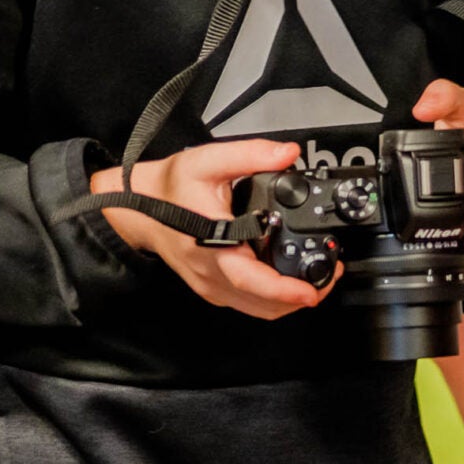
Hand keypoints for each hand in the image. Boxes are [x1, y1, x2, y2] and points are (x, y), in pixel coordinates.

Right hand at [90, 139, 331, 320]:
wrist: (135, 208)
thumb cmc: (168, 188)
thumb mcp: (208, 160)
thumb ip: (251, 154)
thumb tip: (288, 153)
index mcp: (212, 244)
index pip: (252, 279)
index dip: (285, 289)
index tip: (313, 289)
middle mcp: (211, 272)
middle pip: (261, 303)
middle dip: (300, 297)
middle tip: (328, 278)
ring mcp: (209, 285)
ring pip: (255, 309)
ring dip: (288, 302)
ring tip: (315, 281)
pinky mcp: (209, 287)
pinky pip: (245, 304)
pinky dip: (271, 300)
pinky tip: (288, 282)